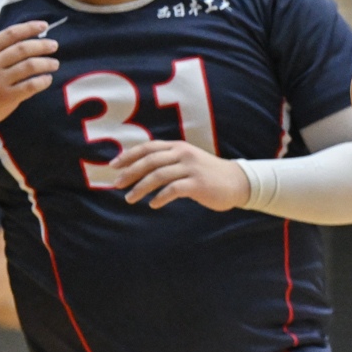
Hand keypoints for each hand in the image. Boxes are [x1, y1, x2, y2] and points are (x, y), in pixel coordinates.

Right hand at [0, 20, 58, 131]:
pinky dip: (42, 81)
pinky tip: (47, 79)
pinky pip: (30, 86)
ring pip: (30, 66)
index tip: (44, 26)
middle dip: (42, 45)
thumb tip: (24, 40)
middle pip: (23, 49)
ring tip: (54, 64)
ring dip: (46, 63)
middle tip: (54, 46)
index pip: (10, 34)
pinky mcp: (6, 97)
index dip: (29, 28)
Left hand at [104, 139, 249, 210]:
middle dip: (130, 172)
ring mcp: (191, 168)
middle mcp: (183, 154)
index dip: (129, 155)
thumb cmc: (207, 174)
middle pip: (150, 160)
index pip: (148, 147)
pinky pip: (173, 189)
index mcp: (178, 147)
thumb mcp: (188, 161)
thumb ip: (168, 161)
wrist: (238, 182)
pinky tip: (154, 204)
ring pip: (158, 175)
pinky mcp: (198, 184)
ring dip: (141, 187)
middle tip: (116, 184)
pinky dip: (160, 197)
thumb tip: (139, 170)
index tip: (113, 166)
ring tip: (130, 198)